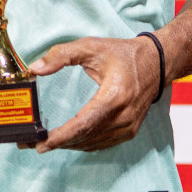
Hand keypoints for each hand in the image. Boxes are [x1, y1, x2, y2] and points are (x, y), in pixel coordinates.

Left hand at [28, 36, 160, 152]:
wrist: (157, 62)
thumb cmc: (124, 54)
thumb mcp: (91, 46)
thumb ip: (62, 55)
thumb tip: (35, 68)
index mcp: (115, 96)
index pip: (84, 123)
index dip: (62, 136)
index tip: (42, 143)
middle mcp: (124, 116)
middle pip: (86, 137)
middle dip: (59, 143)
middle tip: (33, 144)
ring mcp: (129, 126)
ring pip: (94, 143)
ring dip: (69, 145)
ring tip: (45, 144)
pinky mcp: (130, 131)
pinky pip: (103, 143)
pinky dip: (84, 144)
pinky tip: (69, 142)